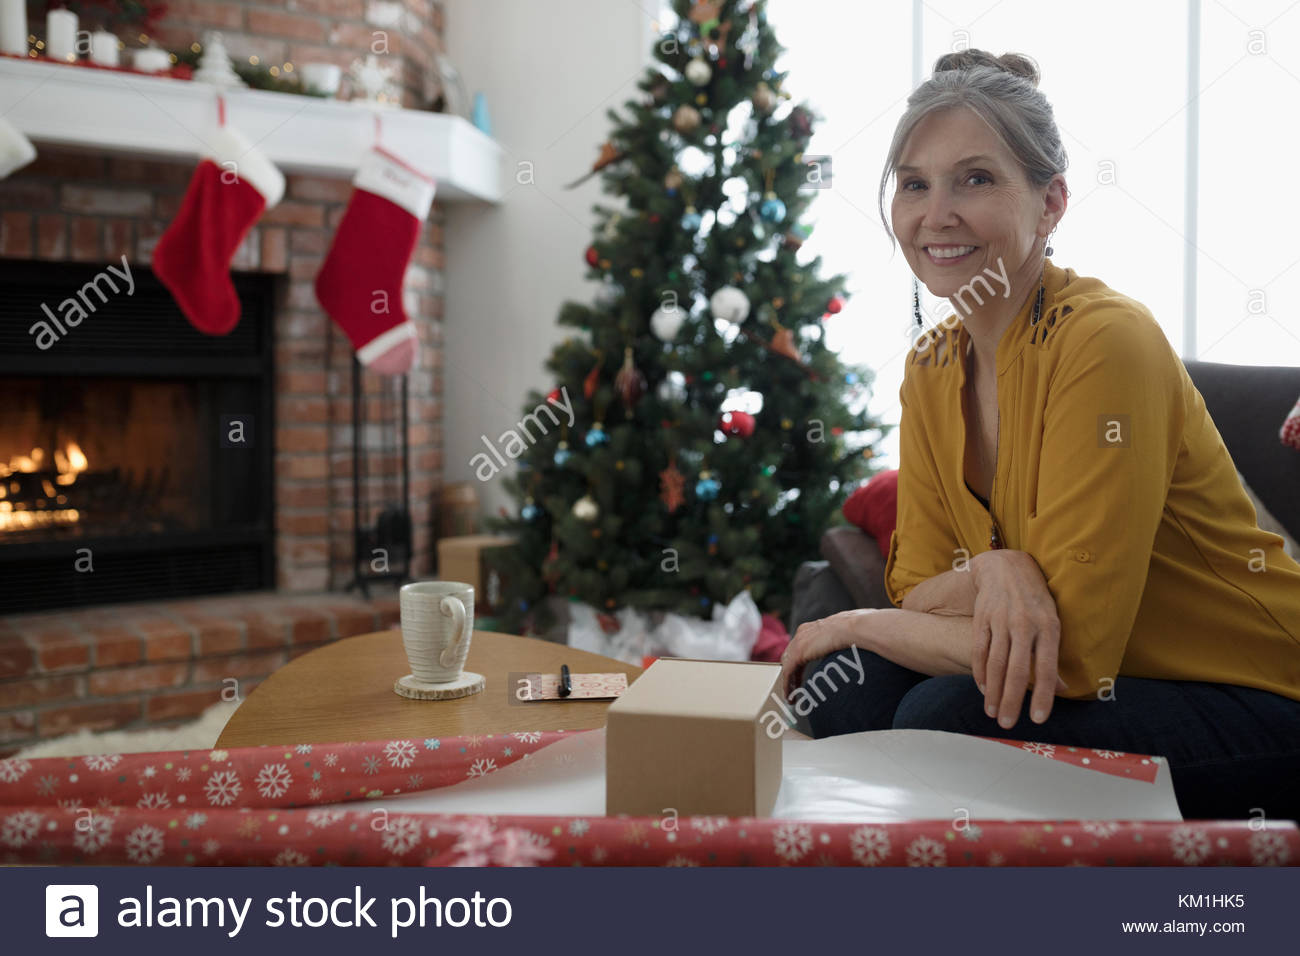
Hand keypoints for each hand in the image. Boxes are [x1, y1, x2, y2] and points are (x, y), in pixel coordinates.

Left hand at [778, 610, 874, 699]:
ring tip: (791, 697)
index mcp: (814, 627)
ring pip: (787, 666)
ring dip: (788, 682)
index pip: (800, 646)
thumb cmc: (858, 630)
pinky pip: (788, 673)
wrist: (855, 628)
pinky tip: (790, 697)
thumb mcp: (847, 635)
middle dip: (790, 673)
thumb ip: (842, 643)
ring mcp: (799, 642)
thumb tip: (853, 648)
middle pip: (790, 656)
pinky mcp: (798, 653)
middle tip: (794, 687)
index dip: (798, 661)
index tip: (800, 673)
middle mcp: (803, 633)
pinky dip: (787, 686)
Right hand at [970, 550, 1066, 726]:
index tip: (1038, 719)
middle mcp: (1025, 624)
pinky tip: (983, 689)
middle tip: (1007, 725)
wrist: (1006, 567)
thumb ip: (1054, 655)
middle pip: (1016, 670)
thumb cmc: (1036, 600)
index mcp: (1048, 627)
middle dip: (1012, 701)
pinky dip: (980, 672)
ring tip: (992, 713)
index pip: (1046, 668)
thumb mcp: (1053, 622)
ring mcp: (1001, 620)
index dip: (1043, 695)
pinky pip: (979, 650)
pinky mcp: (982, 618)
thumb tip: (1063, 689)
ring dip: (993, 692)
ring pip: (996, 663)